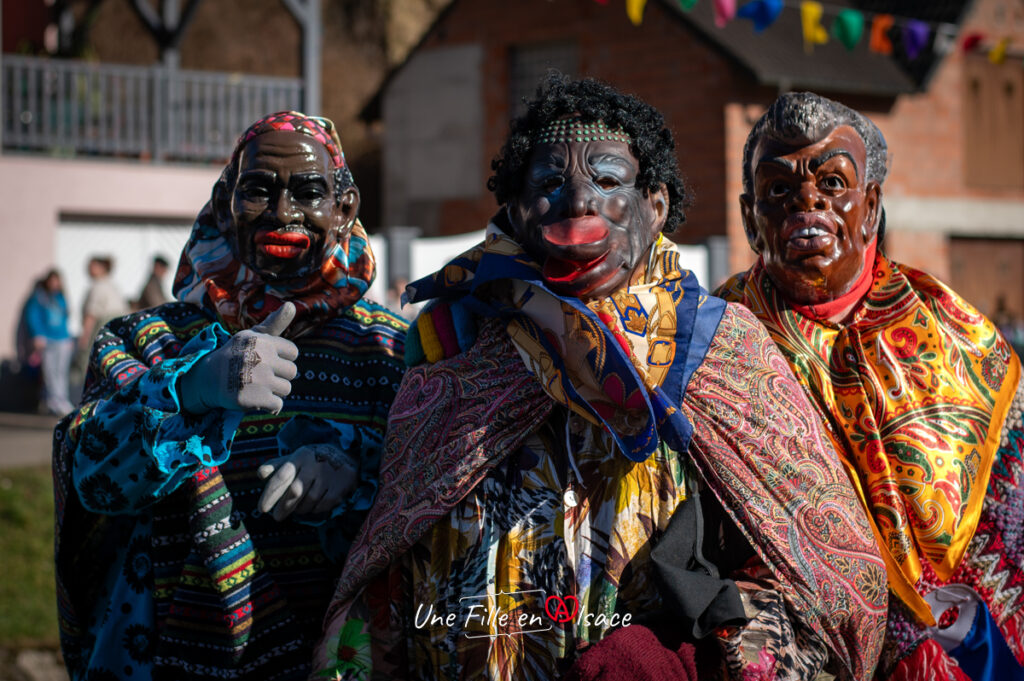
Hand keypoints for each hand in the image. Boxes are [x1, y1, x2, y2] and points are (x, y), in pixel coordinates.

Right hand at [179, 303, 298, 413]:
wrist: (208, 379)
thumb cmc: (236, 355)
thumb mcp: (253, 336)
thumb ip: (275, 323)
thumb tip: (292, 305)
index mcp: (262, 342)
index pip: (293, 353)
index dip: (281, 358)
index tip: (265, 359)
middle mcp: (261, 359)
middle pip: (292, 372)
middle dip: (279, 375)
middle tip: (259, 375)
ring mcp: (259, 380)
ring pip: (286, 389)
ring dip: (274, 391)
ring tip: (255, 386)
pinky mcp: (255, 400)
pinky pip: (278, 405)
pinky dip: (269, 406)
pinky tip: (255, 399)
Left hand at [256, 444, 357, 520]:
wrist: (346, 457)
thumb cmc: (312, 460)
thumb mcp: (295, 458)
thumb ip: (276, 466)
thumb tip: (260, 474)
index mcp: (299, 457)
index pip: (281, 477)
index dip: (270, 494)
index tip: (262, 509)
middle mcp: (314, 465)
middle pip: (295, 492)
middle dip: (284, 507)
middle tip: (277, 517)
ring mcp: (328, 476)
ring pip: (308, 501)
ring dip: (300, 508)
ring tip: (298, 507)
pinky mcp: (340, 487)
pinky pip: (322, 506)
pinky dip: (315, 509)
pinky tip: (313, 505)